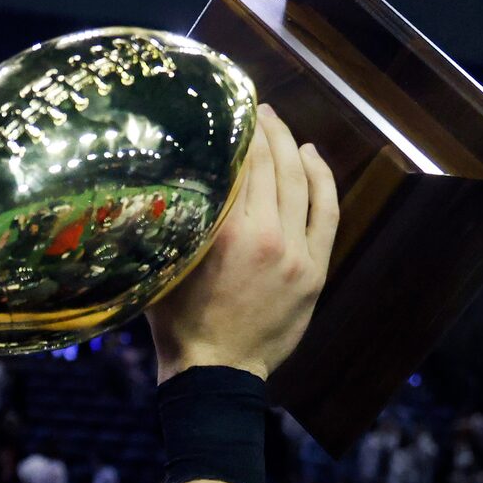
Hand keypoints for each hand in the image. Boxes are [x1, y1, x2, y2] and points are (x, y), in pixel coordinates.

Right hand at [143, 103, 338, 381]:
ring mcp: (295, 252)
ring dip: (292, 146)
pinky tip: (312, 156)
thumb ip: (166, 226)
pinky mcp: (314, 269)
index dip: (239, 129)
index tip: (233, 108)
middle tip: (256, 108)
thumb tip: (157, 182)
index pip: (240, 163)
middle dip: (266, 129)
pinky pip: (325, 211)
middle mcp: (264, 235)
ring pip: (300, 182)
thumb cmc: (179, 325)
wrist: (216, 374)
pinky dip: (322, 179)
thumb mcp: (162, 269)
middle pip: (271, 164)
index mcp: (224, 233)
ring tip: (280, 125)